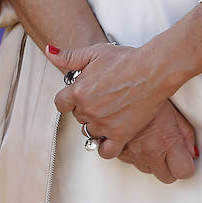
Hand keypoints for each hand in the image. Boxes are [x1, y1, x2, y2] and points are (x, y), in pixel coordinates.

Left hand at [47, 41, 166, 159]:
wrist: (151, 71)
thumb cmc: (125, 60)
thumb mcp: (93, 53)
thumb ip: (69, 57)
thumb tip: (49, 51)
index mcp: (78, 90)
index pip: (61, 103)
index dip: (68, 100)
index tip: (76, 97)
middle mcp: (88, 110)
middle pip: (77, 117)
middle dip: (84, 109)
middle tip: (99, 100)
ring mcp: (104, 124)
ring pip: (90, 132)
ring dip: (96, 125)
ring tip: (107, 114)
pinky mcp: (121, 134)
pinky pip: (106, 151)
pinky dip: (105, 147)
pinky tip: (110, 138)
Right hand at [117, 101, 197, 183]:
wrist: (116, 85)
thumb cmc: (146, 93)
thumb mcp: (173, 110)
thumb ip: (186, 135)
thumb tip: (193, 153)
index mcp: (167, 141)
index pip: (184, 172)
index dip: (185, 165)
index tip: (183, 157)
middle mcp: (149, 150)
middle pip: (166, 177)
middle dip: (168, 166)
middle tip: (165, 148)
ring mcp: (131, 152)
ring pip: (147, 169)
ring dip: (149, 159)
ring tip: (147, 139)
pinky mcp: (115, 150)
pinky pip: (129, 161)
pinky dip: (132, 154)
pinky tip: (133, 139)